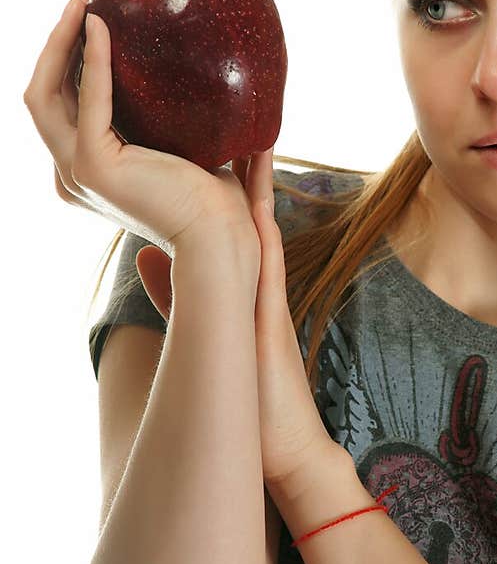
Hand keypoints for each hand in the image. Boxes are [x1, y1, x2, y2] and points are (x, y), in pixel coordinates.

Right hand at [23, 0, 261, 260]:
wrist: (222, 239)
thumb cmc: (214, 202)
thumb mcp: (182, 147)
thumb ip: (167, 115)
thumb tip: (190, 64)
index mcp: (86, 172)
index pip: (62, 101)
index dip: (68, 55)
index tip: (93, 12)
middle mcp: (69, 174)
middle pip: (43, 92)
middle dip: (57, 37)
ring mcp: (74, 173)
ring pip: (46, 91)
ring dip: (63, 37)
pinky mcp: (93, 167)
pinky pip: (88, 99)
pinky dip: (92, 58)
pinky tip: (101, 24)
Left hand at [137, 146, 342, 488]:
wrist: (286, 447)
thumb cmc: (250, 405)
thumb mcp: (205, 336)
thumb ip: (175, 295)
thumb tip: (143, 257)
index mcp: (244, 290)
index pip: (232, 225)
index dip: (222, 183)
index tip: (211, 141)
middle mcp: (260, 284)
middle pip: (251, 213)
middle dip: (246, 167)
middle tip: (241, 117)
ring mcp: (269, 295)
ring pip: (263, 223)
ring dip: (259, 180)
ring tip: (255, 131)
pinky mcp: (271, 310)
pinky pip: (268, 252)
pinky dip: (263, 218)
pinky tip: (258, 190)